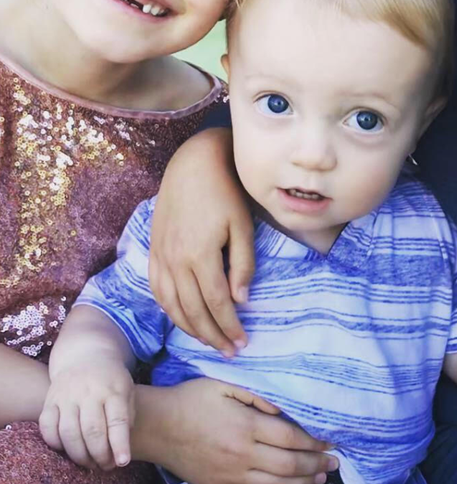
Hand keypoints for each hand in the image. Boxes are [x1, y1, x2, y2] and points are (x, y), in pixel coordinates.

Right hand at [39, 359, 134, 469]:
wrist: (86, 354)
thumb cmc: (111, 379)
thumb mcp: (127, 389)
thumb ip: (127, 415)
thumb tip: (121, 447)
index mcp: (113, 389)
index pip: (117, 420)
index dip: (120, 444)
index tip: (123, 461)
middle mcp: (89, 391)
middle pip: (92, 430)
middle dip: (99, 455)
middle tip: (106, 466)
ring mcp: (67, 395)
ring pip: (68, 433)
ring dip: (79, 455)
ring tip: (89, 463)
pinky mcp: (50, 400)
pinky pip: (47, 427)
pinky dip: (55, 444)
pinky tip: (67, 449)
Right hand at [134, 378, 338, 483]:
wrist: (157, 427)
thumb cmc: (192, 399)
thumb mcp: (224, 384)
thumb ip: (256, 394)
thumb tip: (283, 405)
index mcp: (245, 426)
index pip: (290, 438)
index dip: (314, 442)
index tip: (329, 440)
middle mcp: (242, 454)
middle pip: (288, 466)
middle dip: (315, 464)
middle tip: (333, 461)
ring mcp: (231, 474)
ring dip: (302, 483)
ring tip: (320, 478)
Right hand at [150, 128, 254, 355]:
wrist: (193, 165)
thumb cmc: (225, 192)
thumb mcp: (243, 225)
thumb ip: (243, 264)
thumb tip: (241, 300)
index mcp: (200, 254)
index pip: (216, 303)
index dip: (230, 326)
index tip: (243, 342)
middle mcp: (175, 259)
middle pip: (193, 310)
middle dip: (212, 335)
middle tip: (229, 351)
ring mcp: (160, 255)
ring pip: (172, 304)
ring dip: (190, 328)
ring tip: (209, 341)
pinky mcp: (154, 250)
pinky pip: (158, 289)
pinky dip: (170, 309)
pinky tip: (182, 318)